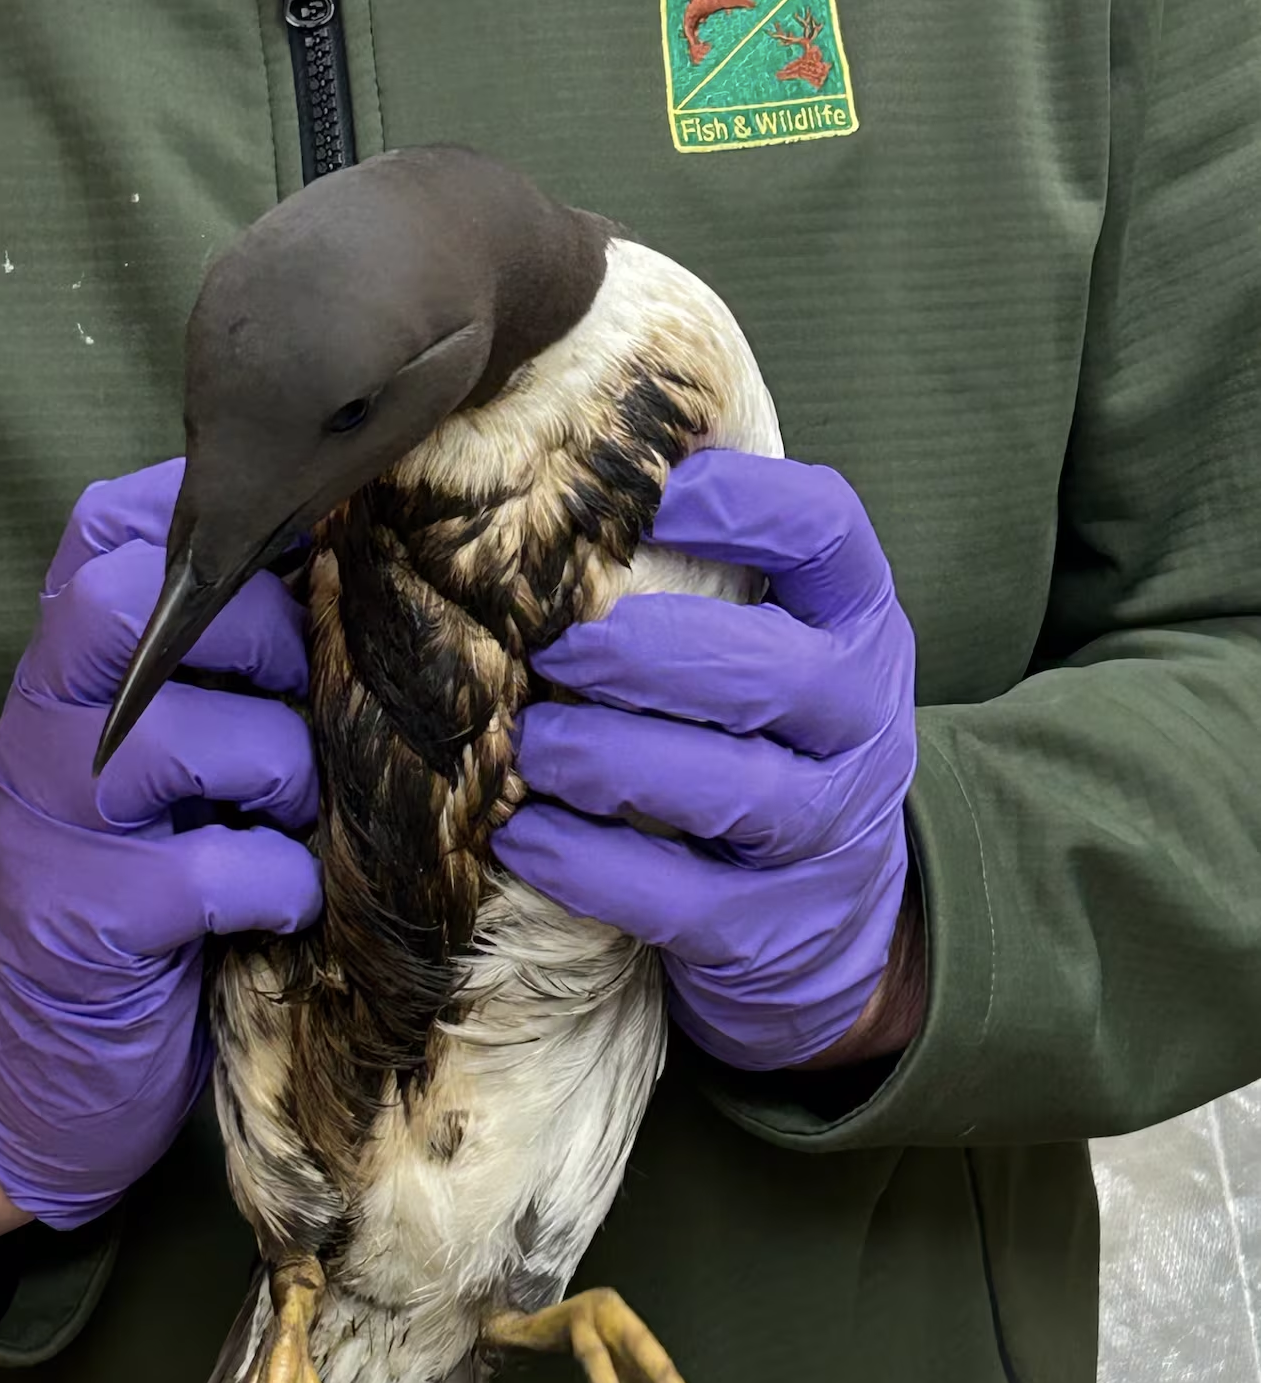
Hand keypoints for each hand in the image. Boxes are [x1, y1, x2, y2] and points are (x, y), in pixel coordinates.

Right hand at [0, 462, 320, 1230]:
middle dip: (258, 633)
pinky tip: (292, 899)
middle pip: (127, 603)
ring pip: (178, 734)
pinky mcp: (89, 919)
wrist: (65, 1049)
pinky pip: (207, 870)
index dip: (204, 518)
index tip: (295, 547)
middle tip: (310, 692)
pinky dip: (279, 880)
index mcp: (75, 664)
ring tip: (302, 808)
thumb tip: (358, 567)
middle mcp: (45, 722)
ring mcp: (56, 820)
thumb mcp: (189, 749)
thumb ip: (238, 664)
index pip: (103, 530)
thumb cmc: (160, 867)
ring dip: (280, 764)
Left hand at [492, 451, 917, 1071]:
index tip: (634, 496)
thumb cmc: (769, 739)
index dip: (730, 499)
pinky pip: (676, 898)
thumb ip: (710, 568)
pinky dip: (586, 865)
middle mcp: (862, 720)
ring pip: (726, 787)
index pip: (822, 527)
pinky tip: (521, 835)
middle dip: (640, 651)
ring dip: (606, 758)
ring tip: (529, 745)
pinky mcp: (769, 929)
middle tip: (549, 645)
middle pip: (766, 670)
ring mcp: (827, 832)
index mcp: (861, 621)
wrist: (840, 920)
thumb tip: (565, 452)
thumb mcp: (778, 642)